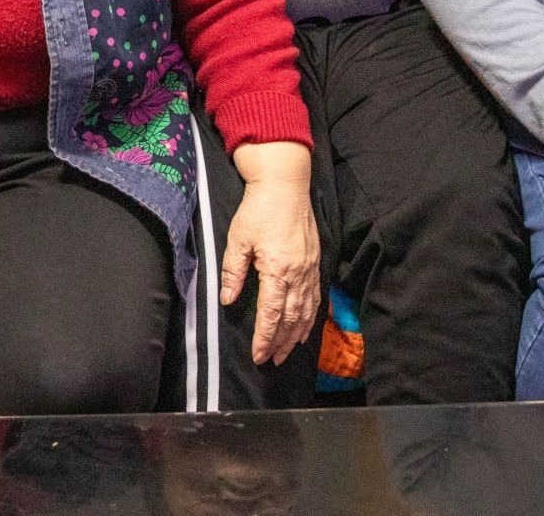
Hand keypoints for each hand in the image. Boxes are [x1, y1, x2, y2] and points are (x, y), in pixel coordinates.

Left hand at [221, 141, 319, 364]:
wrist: (285, 184)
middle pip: (291, 318)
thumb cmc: (259, 209)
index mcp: (277, 270)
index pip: (271, 313)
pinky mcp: (315, 261)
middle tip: (271, 361)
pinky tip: (305, 326)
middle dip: (280, 342)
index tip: (258, 355)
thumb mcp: (238, 239)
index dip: (264, 337)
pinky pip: (315, 297)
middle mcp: (298, 274)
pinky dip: (310, 316)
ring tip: (287, 351)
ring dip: (296, 334)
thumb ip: (233, 271)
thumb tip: (228, 300)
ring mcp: (310, 268)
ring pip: (306, 311)